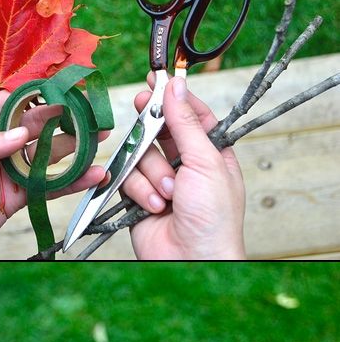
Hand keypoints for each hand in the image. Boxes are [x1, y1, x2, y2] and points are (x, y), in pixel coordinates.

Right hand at [124, 78, 244, 259]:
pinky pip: (128, 177)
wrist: (193, 261)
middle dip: (153, 128)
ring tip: (168, 194)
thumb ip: (186, 122)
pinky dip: (139, 191)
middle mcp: (187, 164)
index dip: (174, 98)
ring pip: (141, 153)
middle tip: (143, 107)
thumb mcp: (206, 161)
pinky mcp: (140, 198)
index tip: (157, 80)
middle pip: (160, 129)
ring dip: (152, 173)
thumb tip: (174, 86)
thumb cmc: (214, 218)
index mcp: (212, 153)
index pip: (191, 114)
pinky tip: (154, 207)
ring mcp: (162, 181)